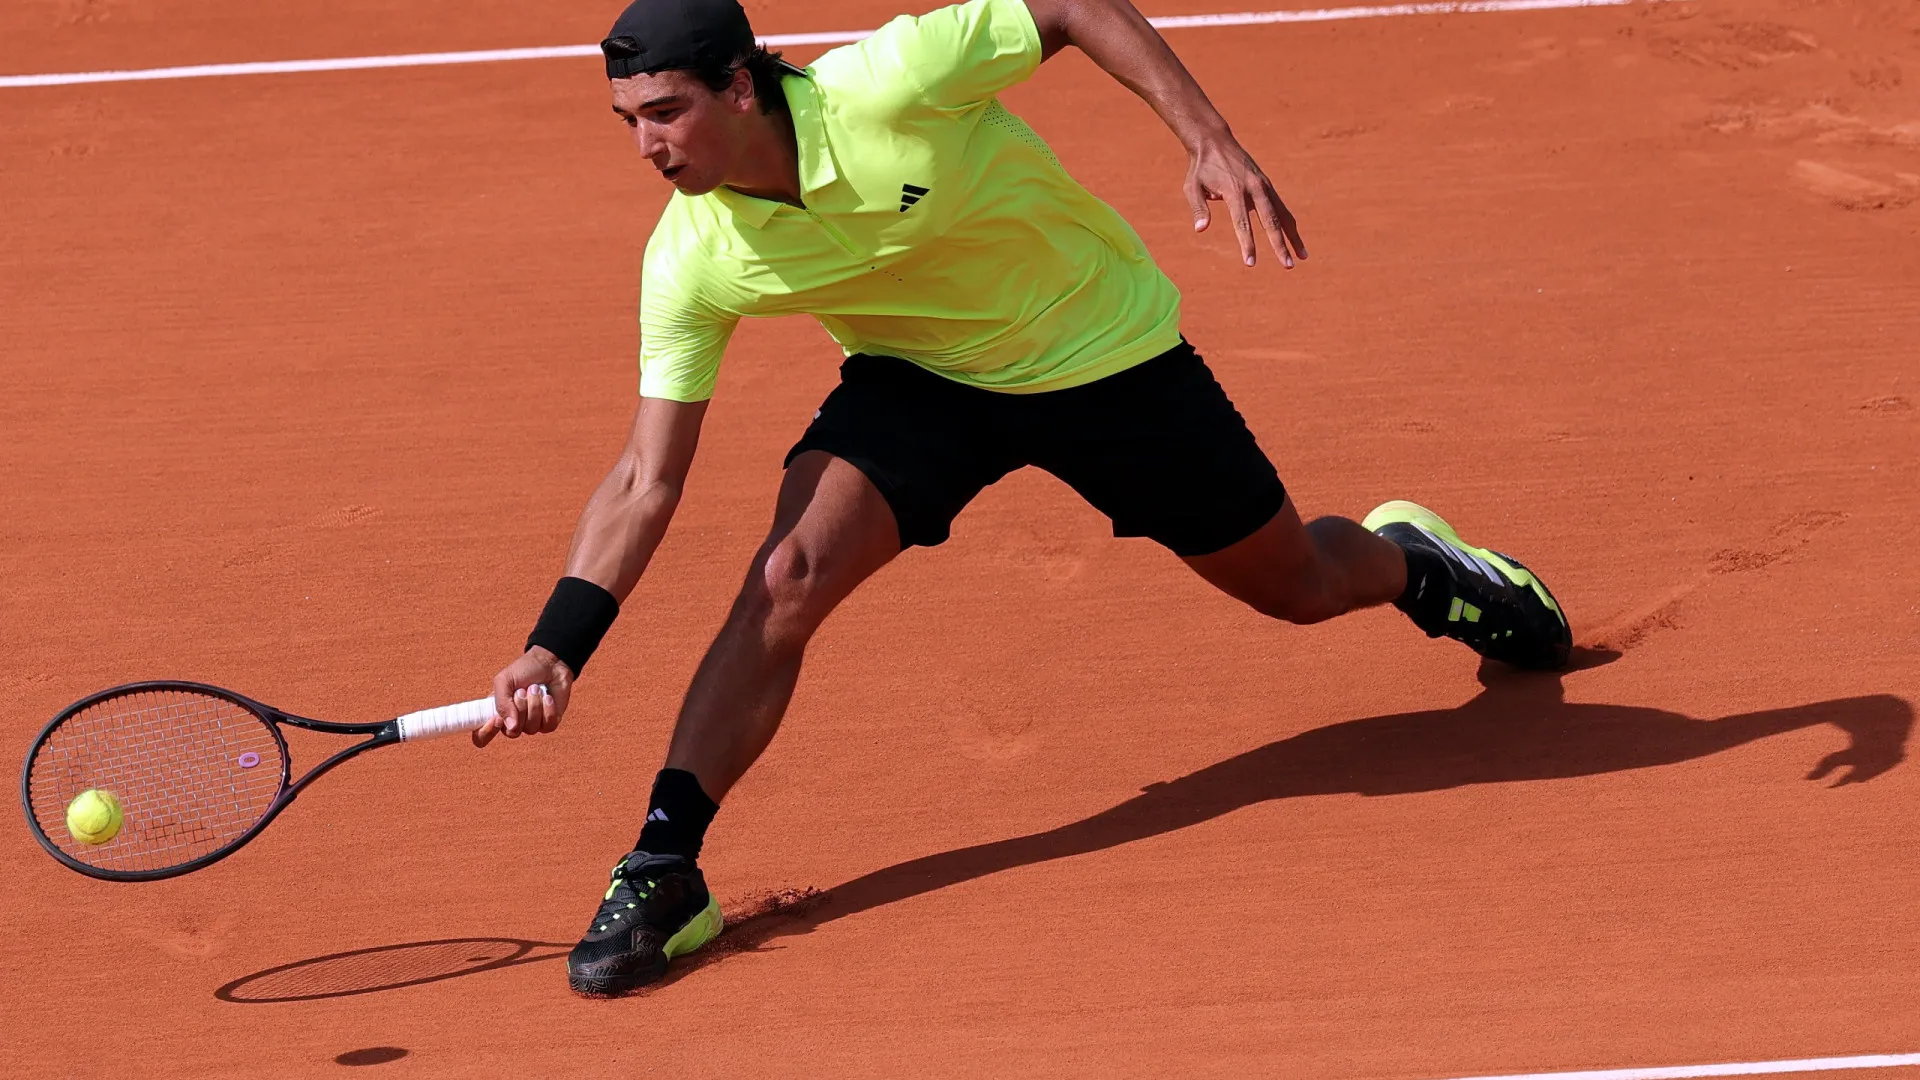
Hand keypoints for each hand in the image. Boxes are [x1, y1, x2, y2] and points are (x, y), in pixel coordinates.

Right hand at [475, 646, 573, 746]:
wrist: (549, 662)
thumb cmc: (524, 670)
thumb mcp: (504, 681)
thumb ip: (502, 703)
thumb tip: (511, 727)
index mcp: (497, 712)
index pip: (483, 736)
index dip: (486, 733)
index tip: (496, 719)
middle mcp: (513, 721)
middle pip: (512, 732)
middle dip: (519, 709)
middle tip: (522, 690)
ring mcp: (532, 723)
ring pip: (531, 729)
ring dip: (534, 706)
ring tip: (535, 688)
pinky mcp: (549, 722)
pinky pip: (547, 726)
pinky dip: (548, 710)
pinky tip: (548, 697)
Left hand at [1184, 133, 1305, 267]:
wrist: (1214, 141)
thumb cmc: (1201, 167)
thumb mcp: (1192, 186)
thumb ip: (1198, 207)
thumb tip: (1200, 229)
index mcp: (1234, 190)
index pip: (1242, 223)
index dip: (1247, 244)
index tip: (1250, 263)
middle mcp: (1254, 188)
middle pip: (1271, 221)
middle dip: (1280, 245)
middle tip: (1288, 266)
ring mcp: (1264, 185)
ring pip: (1283, 215)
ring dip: (1293, 236)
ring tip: (1303, 257)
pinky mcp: (1267, 185)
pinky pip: (1281, 207)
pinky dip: (1288, 223)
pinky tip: (1294, 239)